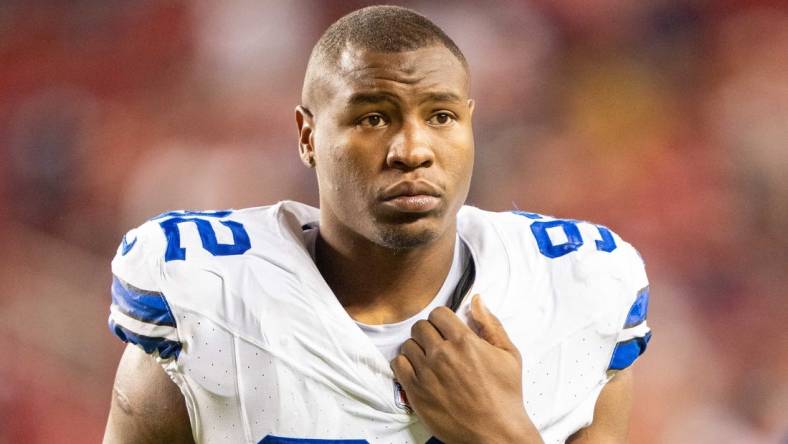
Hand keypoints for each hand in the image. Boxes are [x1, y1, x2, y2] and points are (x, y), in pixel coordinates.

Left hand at [391, 295, 542, 443]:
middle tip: (437, 345)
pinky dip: (405, 364)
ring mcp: (426, 372)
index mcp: (465, 341)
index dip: (442, 320)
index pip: (438, 313)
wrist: (496, 432)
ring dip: (417, 349)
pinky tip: (417, 371)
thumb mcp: (508, 354)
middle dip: (429, 333)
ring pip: (408, 344)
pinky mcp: (415, 391)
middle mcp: (442, 354)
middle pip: (421, 327)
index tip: (446, 329)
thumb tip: (477, 300)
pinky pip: (398, 364)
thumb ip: (491, 324)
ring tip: (428, 360)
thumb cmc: (506, 395)